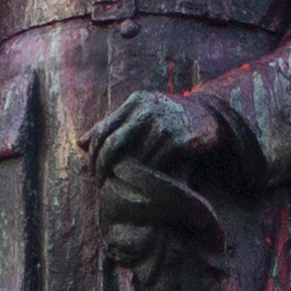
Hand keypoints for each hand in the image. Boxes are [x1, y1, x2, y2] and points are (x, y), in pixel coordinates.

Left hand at [94, 88, 231, 276]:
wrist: (210, 116)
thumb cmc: (170, 119)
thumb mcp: (141, 116)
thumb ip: (112, 126)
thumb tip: (80, 143)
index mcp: (135, 102)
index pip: (103, 131)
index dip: (94, 155)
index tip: (92, 173)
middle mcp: (148, 109)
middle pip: (114, 144)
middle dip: (105, 168)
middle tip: (103, 185)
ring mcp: (164, 123)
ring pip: (135, 157)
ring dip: (128, 176)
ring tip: (123, 188)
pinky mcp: (179, 139)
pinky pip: (157, 163)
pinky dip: (150, 176)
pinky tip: (147, 185)